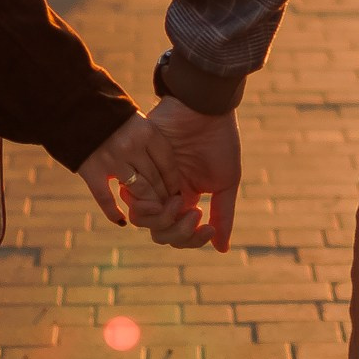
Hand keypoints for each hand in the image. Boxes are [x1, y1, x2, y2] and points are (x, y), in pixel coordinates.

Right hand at [75, 113, 190, 230]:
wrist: (74, 106)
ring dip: (147, 204)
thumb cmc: (110, 114)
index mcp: (146, 132)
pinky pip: (105, 198)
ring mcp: (111, 160)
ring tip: (151, 211)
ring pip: (139, 190)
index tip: (177, 191)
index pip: (168, 163)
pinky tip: (121, 221)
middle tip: (168, 207)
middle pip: (155, 179)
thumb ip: (150, 141)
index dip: (174, 181)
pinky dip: (113, 212)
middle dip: (164, 196)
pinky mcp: (91, 170)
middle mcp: (131, 147)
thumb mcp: (136, 120)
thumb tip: (168, 170)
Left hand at [124, 94, 241, 253]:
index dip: (192, 239)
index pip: (179, 234)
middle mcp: (164, 194)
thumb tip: (222, 250)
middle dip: (177, 231)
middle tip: (194, 212)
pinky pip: (132, 196)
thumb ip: (223, 214)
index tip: (208, 228)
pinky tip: (165, 193)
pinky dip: (146, 202)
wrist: (203, 109)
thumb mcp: (226, 182)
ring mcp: (150, 182)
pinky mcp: (136, 167)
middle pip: (159, 232)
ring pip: (142, 219)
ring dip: (163, 217)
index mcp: (185, 199)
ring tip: (178, 199)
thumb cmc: (219, 142)